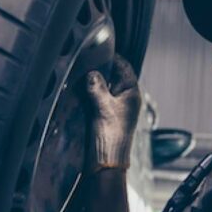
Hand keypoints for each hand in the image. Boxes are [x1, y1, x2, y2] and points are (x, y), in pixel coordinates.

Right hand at [84, 55, 140, 172]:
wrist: (106, 162)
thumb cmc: (110, 135)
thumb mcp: (103, 107)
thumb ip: (97, 87)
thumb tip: (92, 73)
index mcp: (132, 93)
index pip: (124, 67)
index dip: (112, 57)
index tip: (97, 49)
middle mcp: (126, 99)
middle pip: (114, 75)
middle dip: (100, 69)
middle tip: (84, 60)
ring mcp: (116, 107)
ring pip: (105, 86)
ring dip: (94, 82)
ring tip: (80, 74)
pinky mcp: (106, 116)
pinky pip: (99, 98)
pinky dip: (91, 93)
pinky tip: (79, 91)